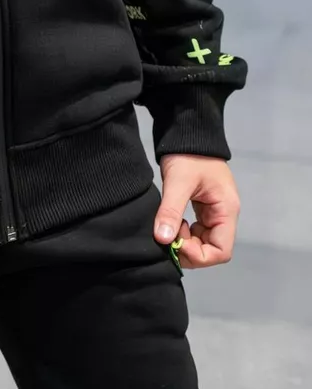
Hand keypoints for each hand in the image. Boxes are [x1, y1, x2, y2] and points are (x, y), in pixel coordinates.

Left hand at [154, 154, 239, 268]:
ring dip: (187, 242)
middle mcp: (224, 215)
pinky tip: (173, 222)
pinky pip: (198, 231)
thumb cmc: (188, 155)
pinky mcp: (205, 208)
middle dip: (190, 250)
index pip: (221, 251)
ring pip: (204, 242)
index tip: (176, 242)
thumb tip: (163, 240)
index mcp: (226, 210)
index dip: (199, 255)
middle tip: (169, 236)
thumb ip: (171, 210)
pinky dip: (185, 233)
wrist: (188, 133)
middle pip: (213, 250)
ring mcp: (215, 212)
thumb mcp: (178, 181)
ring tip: (169, 227)